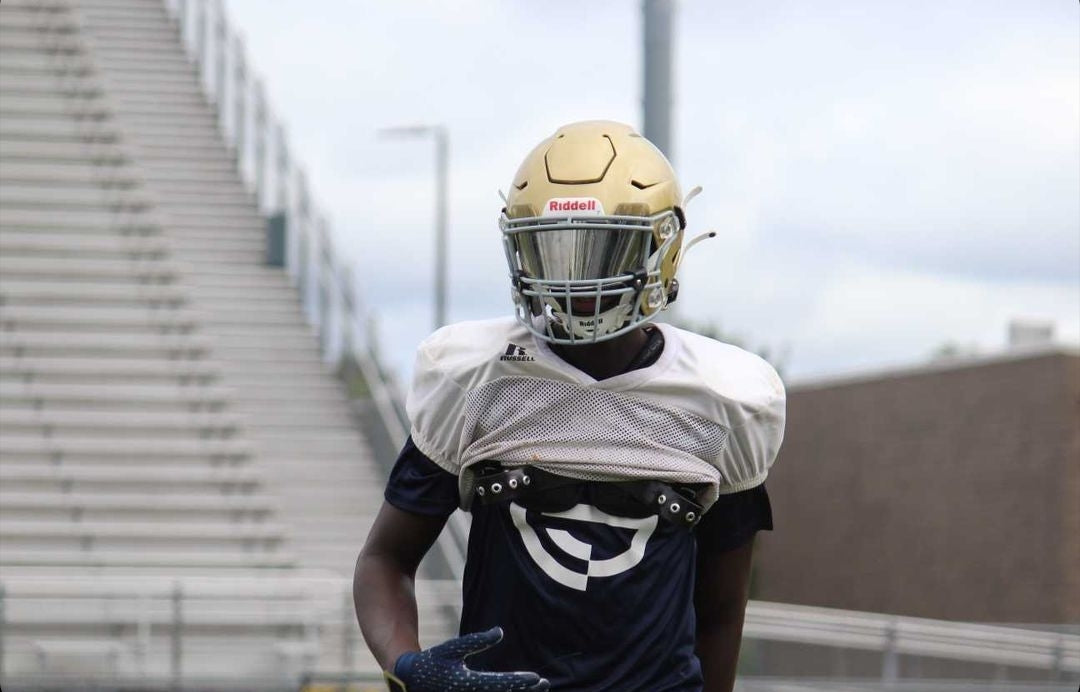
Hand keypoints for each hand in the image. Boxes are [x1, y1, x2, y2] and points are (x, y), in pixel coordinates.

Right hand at [384, 627, 548, 691]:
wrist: (410, 682)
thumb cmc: (431, 662)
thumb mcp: (452, 648)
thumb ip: (476, 640)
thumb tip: (500, 632)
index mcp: (466, 684)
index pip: (499, 685)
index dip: (519, 682)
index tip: (536, 678)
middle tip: (545, 684)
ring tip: (538, 689)